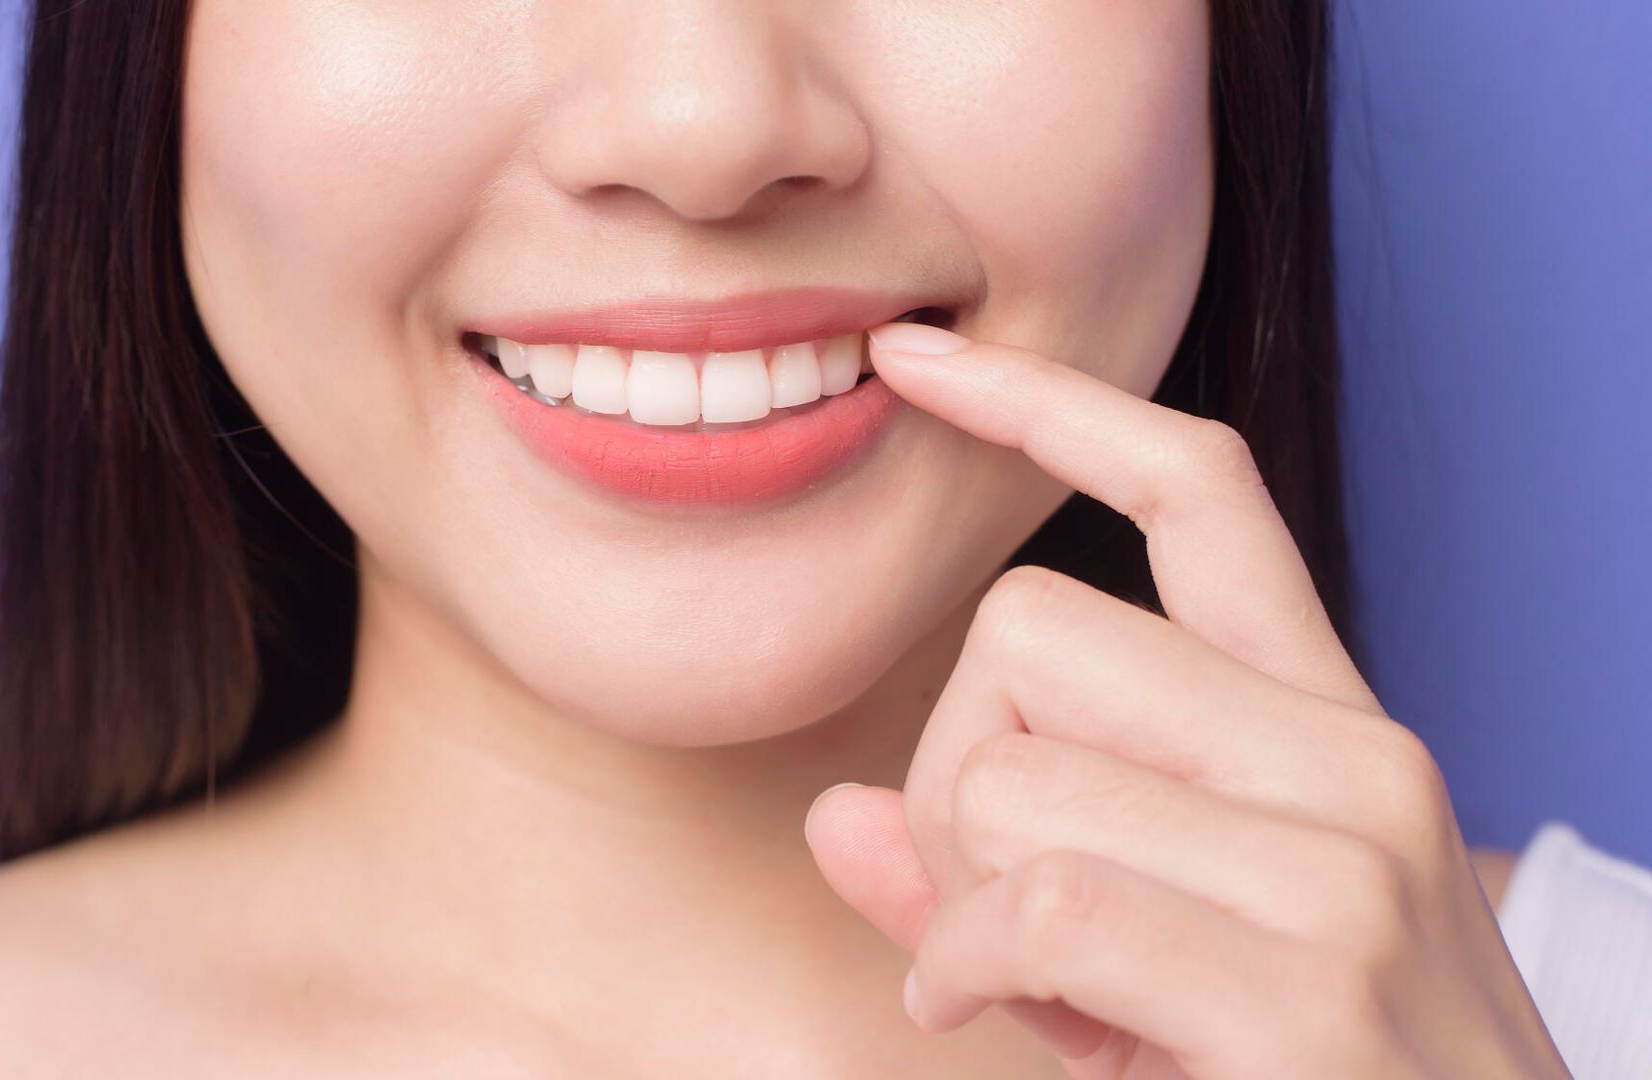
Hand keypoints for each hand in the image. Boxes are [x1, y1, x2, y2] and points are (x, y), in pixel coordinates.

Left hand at [801, 322, 1567, 1078]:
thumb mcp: (1143, 965)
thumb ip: (984, 884)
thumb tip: (837, 817)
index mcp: (1324, 725)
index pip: (1197, 486)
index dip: (1045, 404)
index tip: (916, 358)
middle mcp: (1353, 758)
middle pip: (1030, 625)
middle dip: (957, 762)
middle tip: (989, 898)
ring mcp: (1346, 864)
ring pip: (1009, 771)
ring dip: (955, 890)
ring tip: (1010, 977)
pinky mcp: (1309, 984)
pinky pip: (1031, 904)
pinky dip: (958, 965)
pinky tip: (968, 1010)